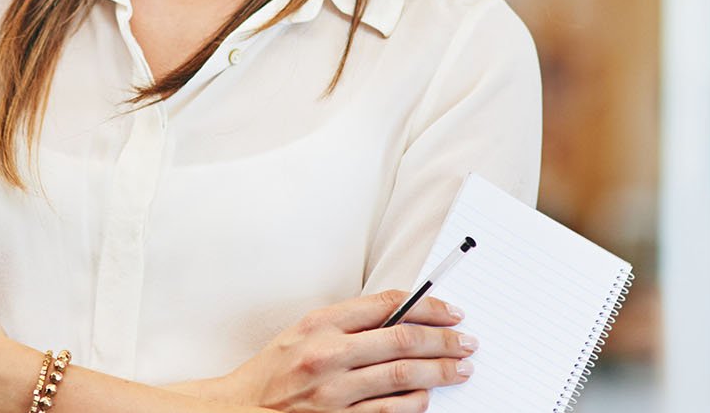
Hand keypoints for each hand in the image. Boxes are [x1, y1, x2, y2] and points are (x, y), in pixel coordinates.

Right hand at [220, 289, 476, 412]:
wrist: (242, 408)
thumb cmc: (274, 370)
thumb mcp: (303, 331)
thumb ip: (347, 322)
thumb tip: (400, 317)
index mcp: (320, 324)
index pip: (387, 306)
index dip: (427, 306)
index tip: (451, 311)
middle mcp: (329, 355)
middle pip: (403, 340)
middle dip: (444, 340)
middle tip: (467, 341)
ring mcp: (335, 392)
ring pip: (404, 378)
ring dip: (440, 372)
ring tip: (460, 369)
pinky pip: (390, 411)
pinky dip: (415, 403)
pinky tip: (427, 397)